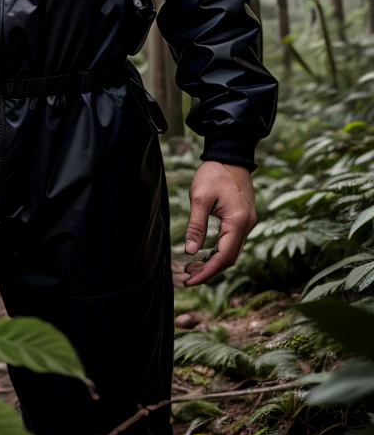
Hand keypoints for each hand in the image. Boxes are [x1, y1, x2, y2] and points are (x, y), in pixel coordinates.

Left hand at [178, 161, 256, 287]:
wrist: (230, 154)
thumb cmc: (214, 173)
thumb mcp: (200, 197)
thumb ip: (196, 225)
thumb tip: (190, 251)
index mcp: (238, 221)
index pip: (224, 256)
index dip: (208, 272)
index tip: (190, 281)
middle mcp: (247, 225)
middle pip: (230, 258)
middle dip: (210, 271)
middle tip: (188, 278)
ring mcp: (247, 222)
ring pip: (232, 251)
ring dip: (214, 262)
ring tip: (192, 269)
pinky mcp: (243, 218)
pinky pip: (232, 242)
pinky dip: (219, 251)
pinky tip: (205, 254)